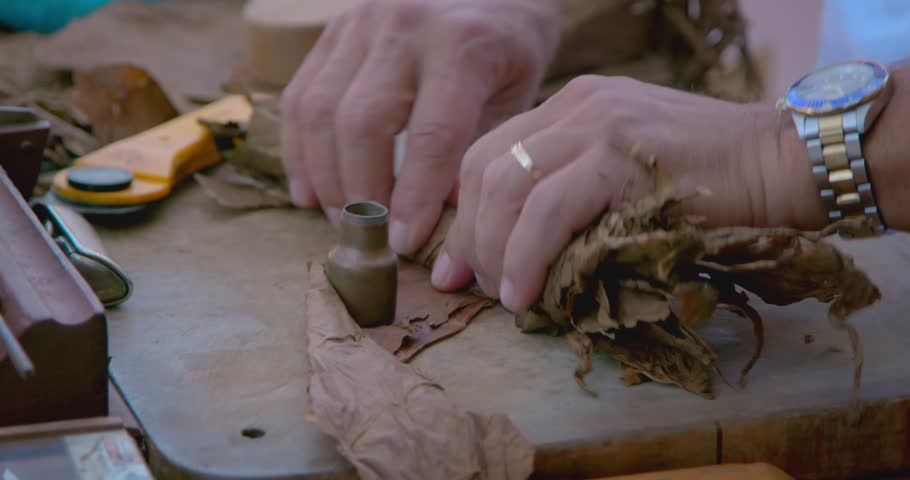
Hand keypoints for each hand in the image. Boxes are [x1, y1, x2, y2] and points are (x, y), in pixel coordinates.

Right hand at [280, 0, 559, 254]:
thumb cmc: (510, 40)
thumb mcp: (518, 90)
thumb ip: (480, 148)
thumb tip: (445, 217)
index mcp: (464, 45)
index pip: (432, 135)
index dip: (414, 197)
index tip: (405, 243)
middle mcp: (405, 27)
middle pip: (361, 124)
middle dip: (361, 192)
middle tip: (370, 235)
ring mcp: (361, 23)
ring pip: (320, 111)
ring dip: (324, 176)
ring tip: (340, 218)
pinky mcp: (334, 29)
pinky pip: (301, 94)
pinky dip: (298, 149)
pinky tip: (309, 187)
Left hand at [431, 75, 821, 311]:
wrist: (785, 162)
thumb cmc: (712, 180)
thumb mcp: (628, 169)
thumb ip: (577, 190)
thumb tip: (524, 250)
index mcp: (573, 104)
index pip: (490, 152)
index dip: (462, 211)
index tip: (453, 262)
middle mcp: (577, 104)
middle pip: (484, 168)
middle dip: (467, 235)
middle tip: (469, 284)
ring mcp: (598, 123)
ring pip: (506, 187)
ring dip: (491, 250)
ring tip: (502, 295)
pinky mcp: (620, 155)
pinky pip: (546, 212)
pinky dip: (525, 257)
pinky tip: (523, 293)